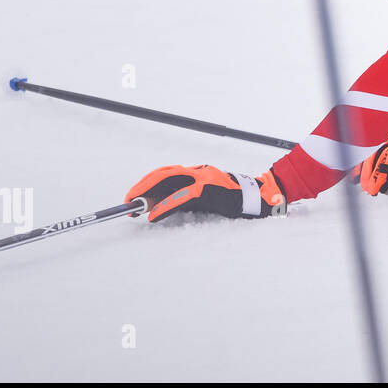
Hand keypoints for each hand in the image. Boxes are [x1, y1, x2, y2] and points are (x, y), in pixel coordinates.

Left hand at [125, 164, 285, 221]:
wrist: (259, 198)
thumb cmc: (233, 202)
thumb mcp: (207, 199)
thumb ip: (186, 199)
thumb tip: (159, 208)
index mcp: (198, 173)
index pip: (167, 174)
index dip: (148, 183)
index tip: (134, 196)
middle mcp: (199, 171)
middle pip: (164, 174)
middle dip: (143, 186)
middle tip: (127, 201)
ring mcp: (204, 178)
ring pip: (169, 180)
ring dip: (148, 193)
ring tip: (135, 206)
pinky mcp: (209, 190)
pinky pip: (182, 197)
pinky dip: (165, 206)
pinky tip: (154, 216)